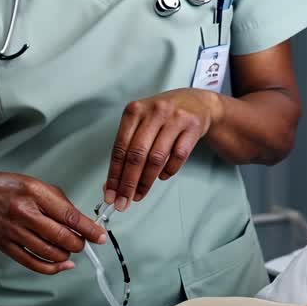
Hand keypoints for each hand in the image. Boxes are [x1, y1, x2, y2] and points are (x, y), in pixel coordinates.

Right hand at [0, 170, 106, 273]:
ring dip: (66, 255)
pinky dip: (52, 268)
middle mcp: (23, 212)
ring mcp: (13, 231)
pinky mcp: (5, 246)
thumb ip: (61, 204)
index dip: (89, 229)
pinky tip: (62, 264)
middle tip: (83, 243)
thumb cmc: (12, 189)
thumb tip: (83, 224)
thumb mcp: (39, 186)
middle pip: (60, 237)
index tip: (100, 236)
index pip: (69, 216)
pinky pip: (33, 263)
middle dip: (78, 244)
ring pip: (49, 252)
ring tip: (69, 249)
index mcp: (35, 193)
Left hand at [105, 88, 222, 209]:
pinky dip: (168, 171)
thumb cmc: (162, 116)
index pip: (120, 148)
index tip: (110, 194)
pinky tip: (162, 177)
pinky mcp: (193, 126)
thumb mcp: (142, 122)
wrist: (196, 102)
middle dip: (128, 183)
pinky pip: (178, 156)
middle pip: (136, 155)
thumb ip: (127, 149)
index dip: (114, 174)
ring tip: (140, 194)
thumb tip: (112, 183)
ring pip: (157, 158)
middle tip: (123, 202)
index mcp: (134, 110)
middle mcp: (154, 112)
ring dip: (146, 181)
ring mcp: (175, 118)